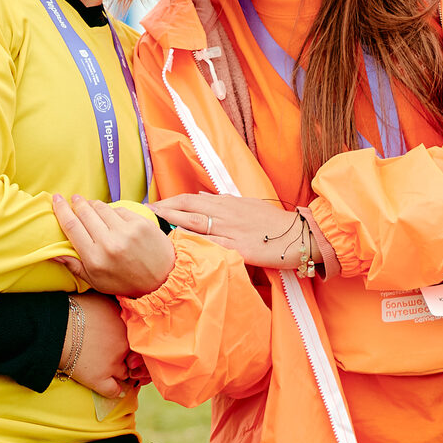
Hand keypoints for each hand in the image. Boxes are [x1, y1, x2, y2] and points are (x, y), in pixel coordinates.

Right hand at [52, 194, 173, 297]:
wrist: (163, 279)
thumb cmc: (125, 282)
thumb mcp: (96, 281)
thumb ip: (74, 266)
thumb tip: (52, 253)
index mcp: (94, 258)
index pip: (71, 226)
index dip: (61, 209)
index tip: (56, 199)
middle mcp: (109, 243)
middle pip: (85, 213)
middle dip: (77, 203)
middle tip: (74, 198)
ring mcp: (126, 231)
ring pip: (102, 208)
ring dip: (94, 205)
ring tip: (91, 206)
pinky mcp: (141, 223)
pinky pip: (120, 209)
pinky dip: (113, 210)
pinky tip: (112, 215)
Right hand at [63, 292, 131, 397]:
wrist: (55, 327)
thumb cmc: (73, 309)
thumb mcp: (100, 299)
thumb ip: (116, 305)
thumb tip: (121, 306)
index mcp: (125, 325)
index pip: (137, 336)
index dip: (131, 340)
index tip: (124, 341)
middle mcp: (124, 345)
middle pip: (134, 355)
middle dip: (129, 357)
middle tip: (120, 355)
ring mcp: (113, 364)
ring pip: (126, 373)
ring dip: (122, 373)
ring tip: (116, 371)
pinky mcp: (100, 379)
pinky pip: (114, 390)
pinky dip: (116, 391)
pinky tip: (116, 389)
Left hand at [153, 193, 314, 270]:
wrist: (300, 234)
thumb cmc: (273, 222)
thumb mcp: (246, 205)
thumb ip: (221, 201)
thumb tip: (197, 194)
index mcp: (226, 203)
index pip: (190, 199)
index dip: (169, 201)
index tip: (151, 205)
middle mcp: (225, 213)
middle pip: (187, 208)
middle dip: (163, 210)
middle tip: (142, 214)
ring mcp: (231, 230)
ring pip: (195, 224)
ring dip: (171, 224)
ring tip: (151, 228)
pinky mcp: (240, 248)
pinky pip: (213, 245)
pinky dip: (194, 244)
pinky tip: (179, 247)